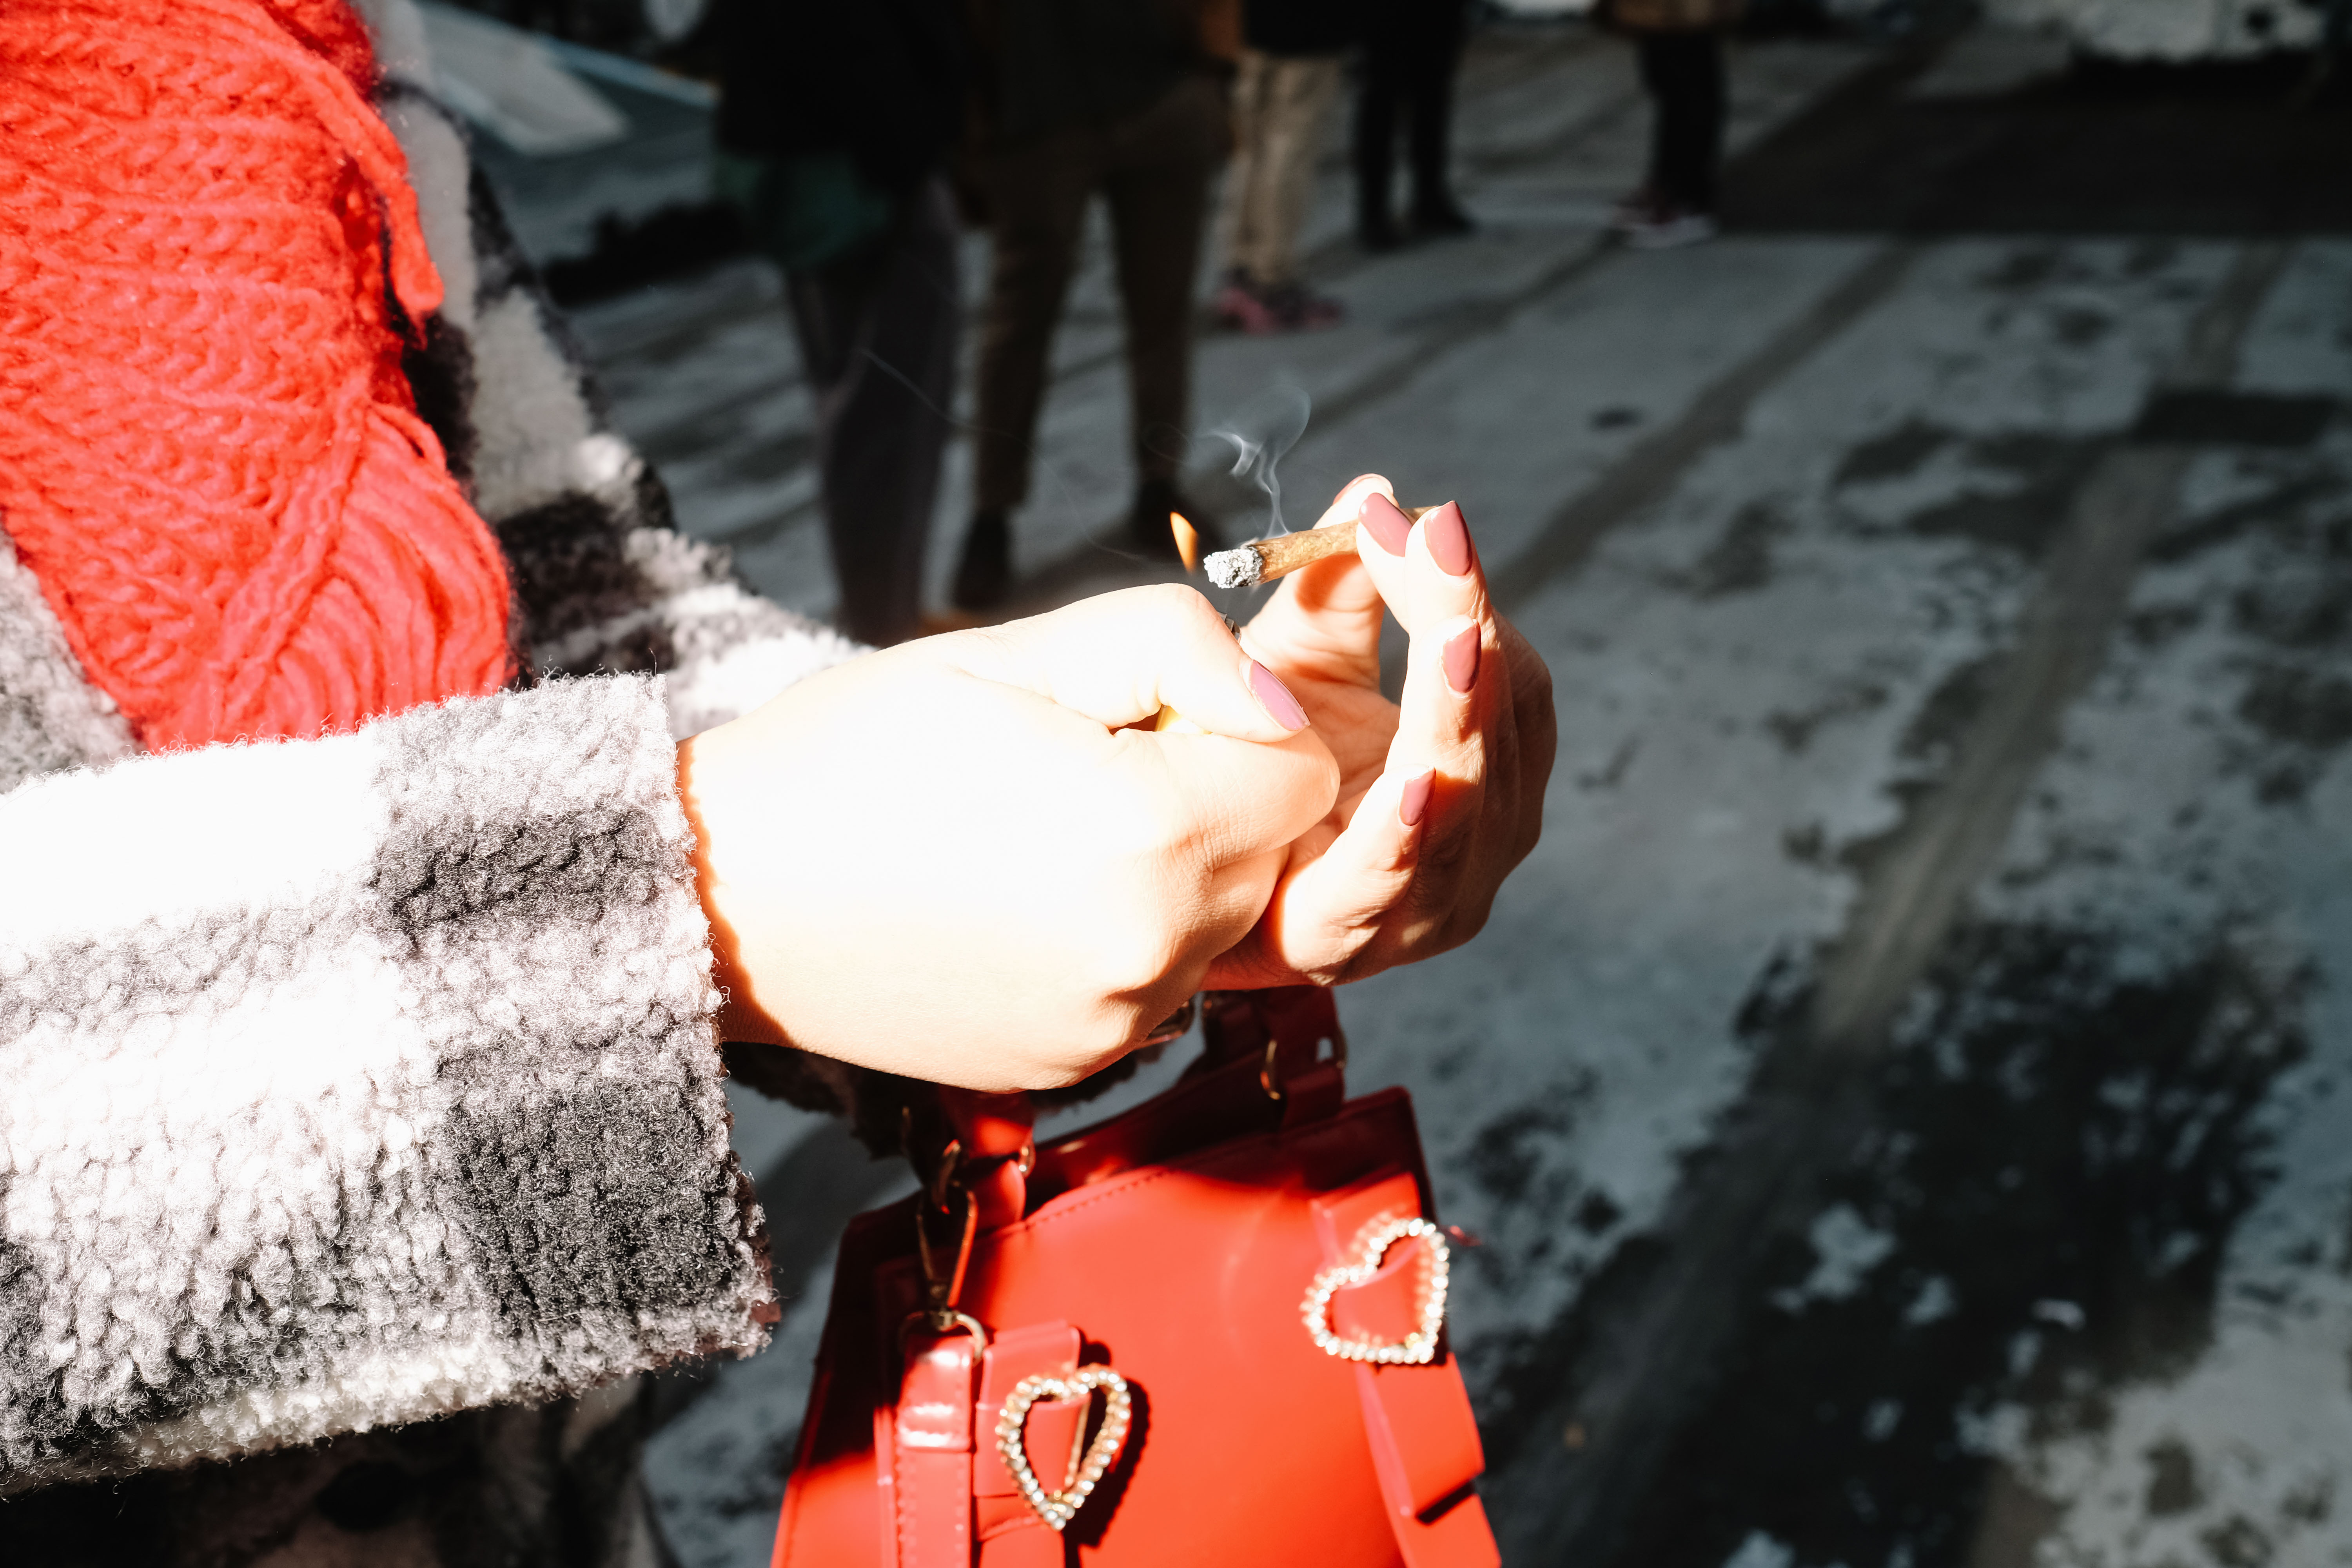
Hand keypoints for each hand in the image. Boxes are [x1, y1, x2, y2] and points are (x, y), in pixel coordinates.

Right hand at [679, 587, 1338, 1090]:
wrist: (720, 897)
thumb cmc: (855, 752)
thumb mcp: (1014, 649)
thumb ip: (1173, 646)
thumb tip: (1280, 694)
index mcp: (1149, 834)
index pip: (1302, 769)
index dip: (1238, 720)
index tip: (1142, 711)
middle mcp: (1153, 953)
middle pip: (1270, 850)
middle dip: (1209, 792)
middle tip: (1084, 763)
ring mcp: (1117, 1023)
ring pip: (1217, 918)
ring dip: (1169, 865)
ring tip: (1042, 830)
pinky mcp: (1079, 1063)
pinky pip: (1157, 980)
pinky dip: (1118, 930)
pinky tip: (1018, 895)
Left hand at [1205, 475, 1555, 987]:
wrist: (1182, 875)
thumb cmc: (1262, 766)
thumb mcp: (1300, 663)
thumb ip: (1340, 587)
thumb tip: (1376, 495)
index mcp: (1481, 763)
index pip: (1506, 671)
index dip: (1469, 594)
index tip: (1429, 519)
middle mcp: (1479, 835)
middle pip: (1495, 729)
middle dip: (1467, 633)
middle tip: (1437, 548)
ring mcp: (1431, 899)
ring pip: (1463, 798)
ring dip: (1454, 712)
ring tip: (1453, 637)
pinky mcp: (1356, 941)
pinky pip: (1390, 880)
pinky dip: (1406, 830)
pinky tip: (1415, 779)